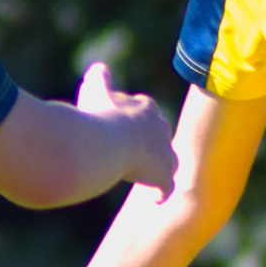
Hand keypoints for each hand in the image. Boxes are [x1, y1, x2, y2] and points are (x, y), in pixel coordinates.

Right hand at [76, 63, 176, 198]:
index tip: (126, 129)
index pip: (146, 113)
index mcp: (146, 109)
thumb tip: (99, 67)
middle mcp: (161, 129)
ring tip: (149, 175)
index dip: (136, 122)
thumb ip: (100, 78)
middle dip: (152, 144)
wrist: (109, 142)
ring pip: (169, 161)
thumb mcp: (96, 90)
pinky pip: (166, 187)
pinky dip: (160, 192)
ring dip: (160, 168)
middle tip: (138, 154)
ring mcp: (164, 153)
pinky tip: (155, 199)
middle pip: (160, 137)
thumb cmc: (99, 115)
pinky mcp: (162, 176)